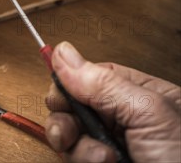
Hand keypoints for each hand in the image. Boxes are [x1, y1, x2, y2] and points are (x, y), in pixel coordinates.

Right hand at [45, 42, 179, 162]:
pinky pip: (76, 161)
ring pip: (72, 139)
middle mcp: (127, 122)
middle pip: (76, 107)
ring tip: (104, 159)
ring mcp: (116, 150)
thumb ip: (104, 83)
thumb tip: (63, 54)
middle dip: (68, 119)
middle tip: (69, 131)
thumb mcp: (148, 114)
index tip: (58, 90)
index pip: (94, 75)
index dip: (70, 81)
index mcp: (143, 96)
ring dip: (79, 149)